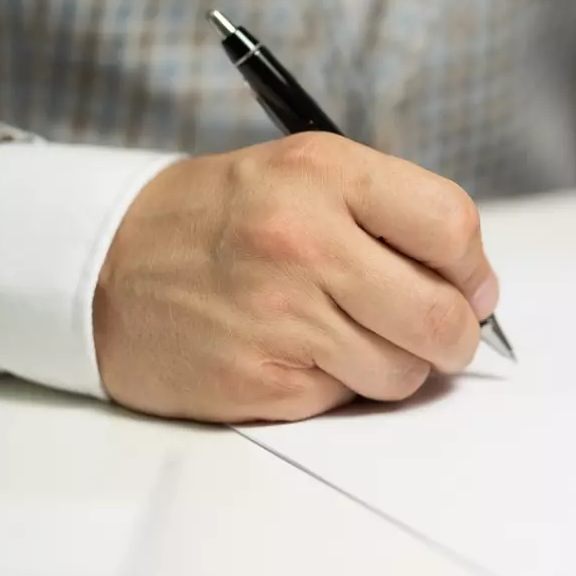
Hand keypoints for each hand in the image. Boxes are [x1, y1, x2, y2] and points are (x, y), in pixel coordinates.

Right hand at [93, 132, 498, 422]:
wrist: (102, 267)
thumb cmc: (216, 220)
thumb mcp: (301, 175)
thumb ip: (388, 214)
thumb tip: (472, 285)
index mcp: (323, 174)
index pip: (451, 225)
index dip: (474, 269)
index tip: (470, 287)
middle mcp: (303, 241)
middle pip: (442, 316)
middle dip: (454, 336)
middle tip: (436, 332)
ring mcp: (279, 317)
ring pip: (403, 372)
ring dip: (394, 364)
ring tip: (348, 336)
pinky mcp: (259, 382)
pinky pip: (346, 400)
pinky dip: (338, 386)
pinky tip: (297, 354)